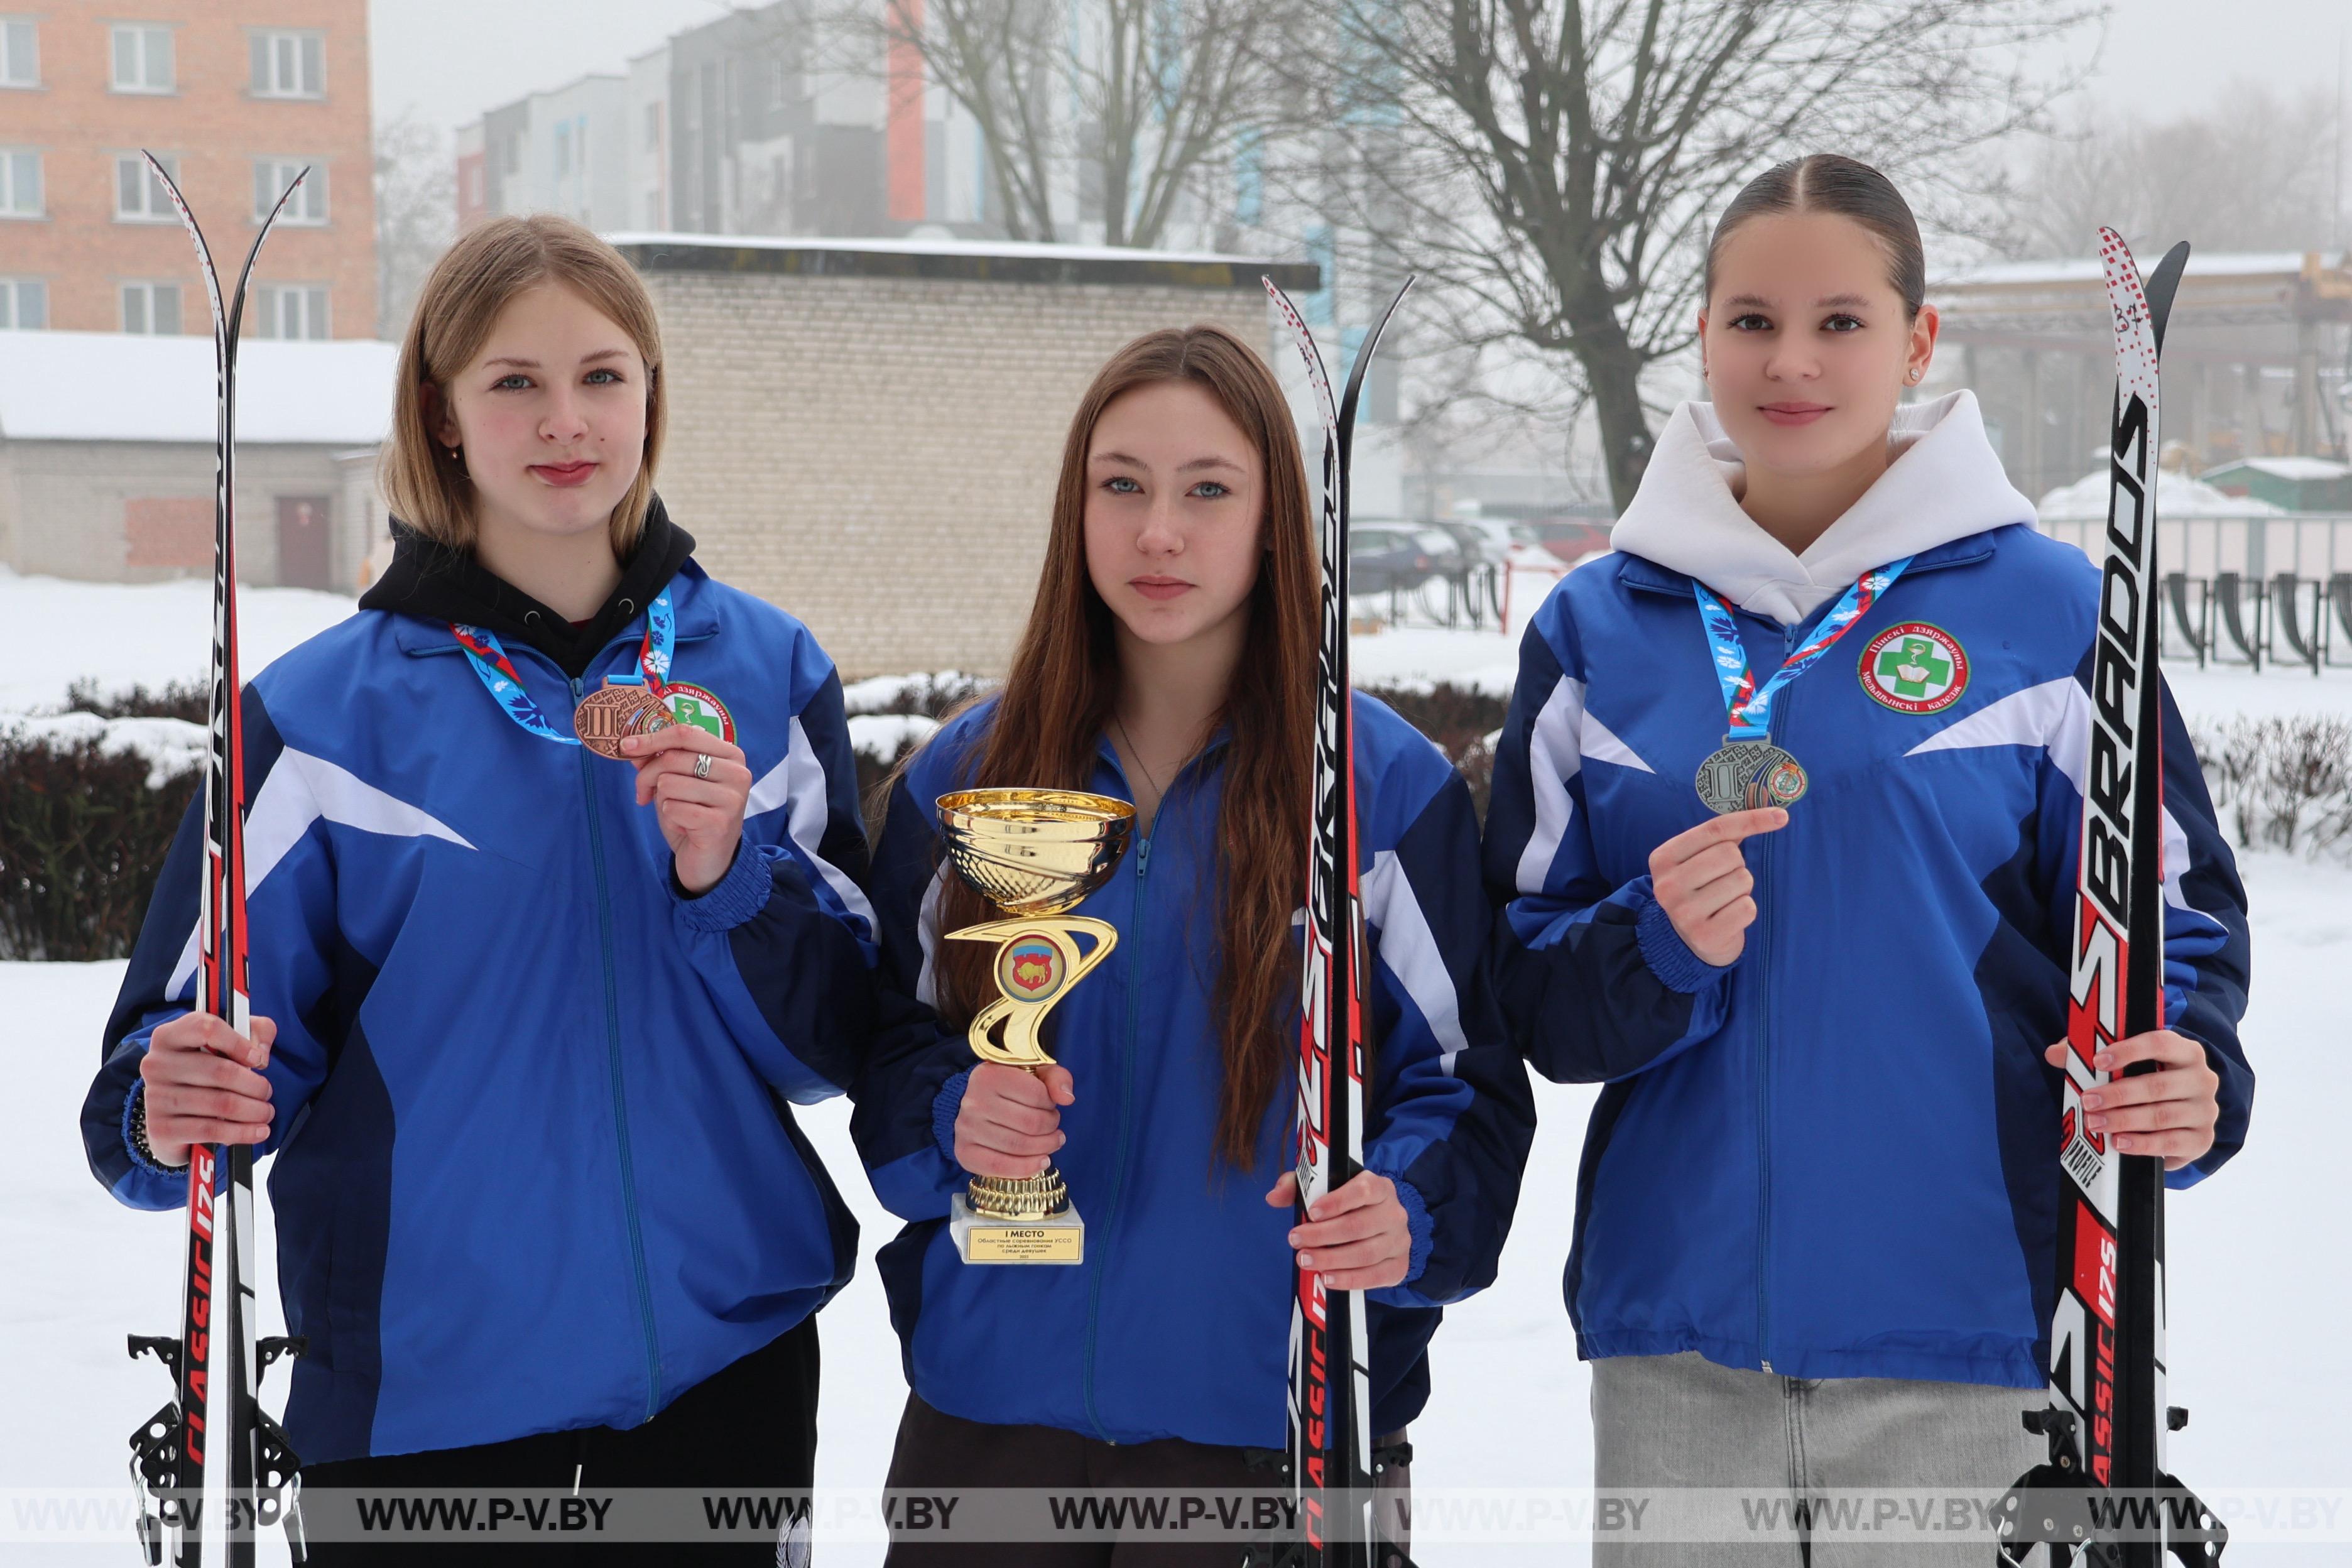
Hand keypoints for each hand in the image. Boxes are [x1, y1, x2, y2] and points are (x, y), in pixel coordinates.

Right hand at [139, 1012, 276, 1167]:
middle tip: (267, 1093)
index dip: (239, 1043)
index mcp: (169, 1036)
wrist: (173, 1114)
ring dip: (254, 1110)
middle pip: (221, 1071)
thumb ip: (256, 1031)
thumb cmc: (207, 1070)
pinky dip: (242, 1132)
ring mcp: (156, 1098)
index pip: (206, 1028)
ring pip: (221, 1103)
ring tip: (266, 1112)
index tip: (258, 1059)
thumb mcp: (231, 1041)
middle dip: (256, 1085)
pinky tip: (258, 1132)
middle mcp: (157, 1064)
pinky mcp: (162, 1128)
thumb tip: (261, 1052)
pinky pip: (212, 1130)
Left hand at [622, 722, 750, 894]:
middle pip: (674, 757)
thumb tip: (631, 746)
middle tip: (644, 793)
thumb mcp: (674, 783)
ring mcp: (731, 798)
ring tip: (676, 812)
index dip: (652, 738)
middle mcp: (737, 773)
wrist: (709, 860)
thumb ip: (657, 761)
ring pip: (670, 783)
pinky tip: (684, 827)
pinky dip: (670, 818)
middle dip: (647, 776)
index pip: (686, 733)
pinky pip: (673, 808)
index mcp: (730, 755)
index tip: (626, 746)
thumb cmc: (693, 816)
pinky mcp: (720, 823)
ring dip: (662, 800)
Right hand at [954, 1062, 1072, 1178]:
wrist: (977, 1104)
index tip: (1050, 1106)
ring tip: (1052, 1142)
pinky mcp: (965, 1152)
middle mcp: (974, 1101)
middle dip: (1051, 1128)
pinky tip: (1041, 1163)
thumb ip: (1057, 1078)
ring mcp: (967, 1128)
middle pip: (1031, 1123)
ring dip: (1045, 1147)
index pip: (1036, 1094)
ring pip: (1019, 1146)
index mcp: (990, 1075)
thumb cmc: (1011, 1088)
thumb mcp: (1035, 1073)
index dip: (1051, 1104)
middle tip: (1054, 1127)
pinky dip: (1026, 1168)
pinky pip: (1000, 1166)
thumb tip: (1067, 1099)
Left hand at [1266, 1168, 1411, 1290]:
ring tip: (1305, 1260)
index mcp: (1379, 1186)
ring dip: (1332, 1260)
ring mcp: (1399, 1241)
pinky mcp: (1399, 1266)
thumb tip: (1274, 1196)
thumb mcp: (1324, 1187)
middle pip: (1358, 1226)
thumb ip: (1298, 1185)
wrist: (1382, 1227)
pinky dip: (1350, 1280)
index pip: (1363, 1190)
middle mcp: (1394, 1213)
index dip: (1336, 1202)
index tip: (1311, 1213)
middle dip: (1323, 1236)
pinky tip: (1327, 1278)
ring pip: (1366, 1253)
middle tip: (1295, 1240)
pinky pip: (1376, 1277)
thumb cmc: (1348, 1204)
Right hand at [1649, 807, 1787, 965]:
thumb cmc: (1700, 889)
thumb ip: (1723, 835)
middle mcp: (1667, 885)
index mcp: (1662, 858)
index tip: (1781, 816)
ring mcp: (1683, 913)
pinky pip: (1747, 908)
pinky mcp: (1704, 935)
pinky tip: (1728, 917)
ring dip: (1741, 889)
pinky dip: (1745, 910)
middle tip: (1722, 880)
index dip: (1751, 820)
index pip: (1715, 829)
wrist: (1687, 940)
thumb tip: (1775, 814)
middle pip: (1730, 854)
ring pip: (1742, 880)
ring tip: (1724, 900)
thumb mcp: (1697, 859)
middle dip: (1737, 865)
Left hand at [2043, 1030, 2219, 1170]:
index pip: (2160, 1043)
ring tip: (2096, 1123)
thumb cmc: (2146, 1080)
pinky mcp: (2202, 1139)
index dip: (2128, 1050)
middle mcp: (2202, 1079)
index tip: (2097, 1061)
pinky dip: (2142, 1144)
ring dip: (2124, 1120)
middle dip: (2117, 1094)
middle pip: (2157, 1085)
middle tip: (2088, 1101)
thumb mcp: (2124, 1063)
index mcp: (2185, 1051)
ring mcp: (2205, 1111)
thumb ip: (2091, 1053)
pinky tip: (2119, 1142)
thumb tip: (2055, 1054)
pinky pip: (2171, 1142)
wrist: (2179, 1118)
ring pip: (2161, 1115)